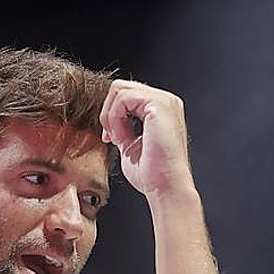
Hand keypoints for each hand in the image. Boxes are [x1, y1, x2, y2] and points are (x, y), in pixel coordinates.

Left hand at [99, 80, 194, 198]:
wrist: (164, 186)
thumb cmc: (150, 172)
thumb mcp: (130, 143)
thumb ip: (122, 126)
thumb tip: (108, 119)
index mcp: (160, 109)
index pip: (126, 94)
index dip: (111, 114)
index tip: (109, 138)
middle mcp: (165, 100)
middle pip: (121, 87)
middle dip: (107, 112)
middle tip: (110, 137)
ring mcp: (164, 100)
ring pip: (119, 89)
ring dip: (110, 115)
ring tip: (116, 138)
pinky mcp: (159, 105)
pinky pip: (123, 98)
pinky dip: (115, 118)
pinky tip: (120, 137)